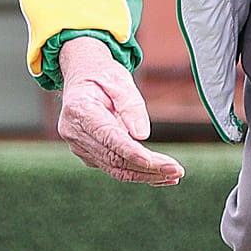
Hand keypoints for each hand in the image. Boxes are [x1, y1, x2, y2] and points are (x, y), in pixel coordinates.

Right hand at [56, 37, 184, 184]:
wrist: (82, 77)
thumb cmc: (102, 75)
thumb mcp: (119, 79)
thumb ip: (130, 105)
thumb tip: (142, 135)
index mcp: (80, 110)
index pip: (108, 137)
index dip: (131, 152)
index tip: (154, 162)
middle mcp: (74, 132)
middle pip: (113, 158)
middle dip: (147, 167)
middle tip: (176, 170)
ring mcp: (79, 146)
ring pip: (114, 168)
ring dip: (145, 174)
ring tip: (173, 174)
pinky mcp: (88, 154)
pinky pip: (113, 168)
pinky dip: (137, 172)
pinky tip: (159, 174)